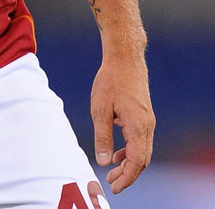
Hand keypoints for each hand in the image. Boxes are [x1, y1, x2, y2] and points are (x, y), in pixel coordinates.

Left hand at [90, 56, 154, 193]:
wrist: (125, 59)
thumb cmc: (110, 81)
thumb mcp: (100, 109)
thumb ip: (103, 136)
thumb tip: (104, 162)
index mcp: (137, 126)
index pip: (136, 161)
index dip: (126, 178)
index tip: (114, 187)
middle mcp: (147, 126)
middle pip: (142, 160)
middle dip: (128, 175)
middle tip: (111, 183)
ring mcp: (148, 121)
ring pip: (142, 151)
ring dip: (129, 164)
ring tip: (112, 172)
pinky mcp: (144, 116)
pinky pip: (140, 140)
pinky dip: (130, 151)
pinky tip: (117, 153)